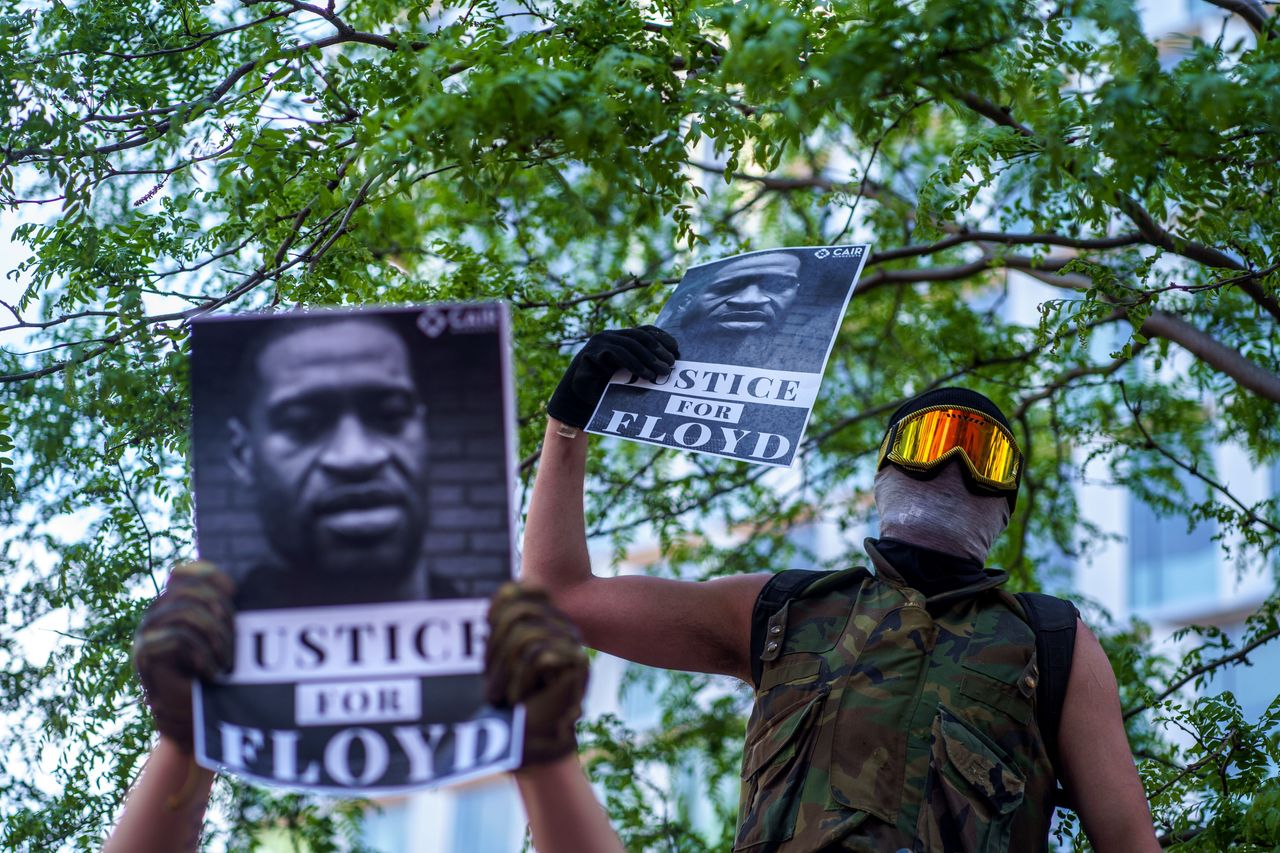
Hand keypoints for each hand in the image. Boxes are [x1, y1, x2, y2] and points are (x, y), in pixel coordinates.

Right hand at [133, 562, 234, 751]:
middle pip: (189, 590)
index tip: (236, 594)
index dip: (212, 577)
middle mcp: (156, 613)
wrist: (194, 716)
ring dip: (215, 636)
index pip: (185, 572)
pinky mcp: (145, 654)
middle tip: (235, 643)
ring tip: (226, 662)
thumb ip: (225, 607)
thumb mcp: (225, 633)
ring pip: (185, 612)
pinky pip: (180, 638)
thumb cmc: (215, 672)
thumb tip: (248, 577)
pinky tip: (212, 674)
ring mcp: (147, 633)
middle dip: (221, 612)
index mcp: (173, 603)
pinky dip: (203, 656)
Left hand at [485, 583, 588, 764]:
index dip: (496, 616)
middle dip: (496, 652)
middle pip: (518, 613)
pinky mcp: (577, 662)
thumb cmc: (512, 702)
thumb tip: (508, 588)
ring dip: (507, 672)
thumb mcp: (497, 657)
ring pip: (525, 635)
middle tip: (496, 687)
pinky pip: (535, 656)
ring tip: (512, 695)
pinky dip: (521, 681)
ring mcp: (572, 641)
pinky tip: (525, 698)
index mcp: (544, 618)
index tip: (488, 652)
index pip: (520, 590)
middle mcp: (562, 624)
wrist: (533, 741)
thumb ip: (503, 623)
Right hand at [546, 326, 678, 427]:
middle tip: (671, 364)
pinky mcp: (592, 351)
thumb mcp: (627, 375)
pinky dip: (634, 364)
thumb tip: (669, 366)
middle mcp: (611, 335)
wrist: (578, 397)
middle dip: (658, 350)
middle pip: (640, 336)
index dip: (662, 338)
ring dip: (648, 358)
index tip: (677, 350)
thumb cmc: (605, 387)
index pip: (645, 331)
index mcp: (621, 337)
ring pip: (630, 344)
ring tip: (661, 373)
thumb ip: (642, 366)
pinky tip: (645, 374)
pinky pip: (617, 353)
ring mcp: (600, 341)